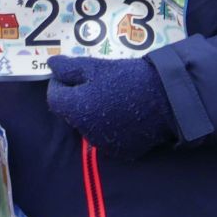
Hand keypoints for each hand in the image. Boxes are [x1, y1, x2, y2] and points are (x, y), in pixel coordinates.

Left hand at [45, 56, 175, 160]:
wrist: (166, 99)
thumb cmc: (126, 78)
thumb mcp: (95, 66)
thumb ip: (68, 68)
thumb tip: (50, 65)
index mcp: (74, 110)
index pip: (54, 97)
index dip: (60, 82)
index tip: (74, 73)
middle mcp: (85, 132)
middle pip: (71, 112)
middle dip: (78, 97)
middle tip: (96, 81)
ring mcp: (104, 144)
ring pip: (89, 124)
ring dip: (93, 112)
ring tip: (112, 95)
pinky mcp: (122, 151)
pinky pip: (107, 136)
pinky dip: (110, 124)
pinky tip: (123, 111)